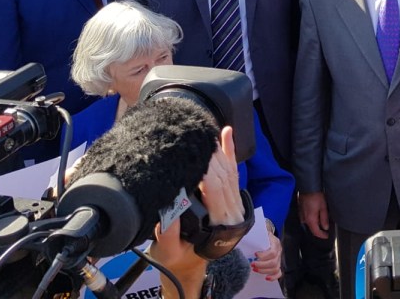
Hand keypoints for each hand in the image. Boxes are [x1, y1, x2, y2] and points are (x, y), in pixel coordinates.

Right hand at [149, 129, 243, 298]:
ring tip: (206, 133)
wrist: (191, 265)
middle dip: (212, 155)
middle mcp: (231, 212)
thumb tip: (165, 211)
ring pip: (229, 171)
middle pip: (224, 176)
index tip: (194, 155)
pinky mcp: (232, 197)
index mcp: (219, 223)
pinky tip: (226, 132)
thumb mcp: (169, 252)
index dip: (207, 171)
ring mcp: (235, 204)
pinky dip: (230, 151)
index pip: (216, 190)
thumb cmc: (178, 258)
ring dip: (219, 151)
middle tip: (197, 137)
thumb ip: (167, 234)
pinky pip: (233, 171)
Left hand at [252, 231, 282, 281]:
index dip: (264, 256)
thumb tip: (245, 241)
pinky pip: (279, 273)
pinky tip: (266, 278)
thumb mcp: (261, 233)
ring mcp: (279, 258)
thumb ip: (256, 237)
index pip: (272, 252)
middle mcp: (279, 251)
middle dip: (261, 265)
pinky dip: (273, 277)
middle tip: (252, 264)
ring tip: (255, 269)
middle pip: (273, 262)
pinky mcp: (278, 264)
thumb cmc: (263, 236)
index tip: (255, 255)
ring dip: (264, 271)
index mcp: (275, 242)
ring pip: (275, 268)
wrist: (268, 236)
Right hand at [299, 191, 329, 239]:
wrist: (307, 187)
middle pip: (312, 228)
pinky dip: (312, 219)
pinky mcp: (300, 211)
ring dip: (316, 223)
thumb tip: (325, 227)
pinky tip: (316, 214)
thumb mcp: (323, 207)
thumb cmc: (315, 195)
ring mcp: (301, 215)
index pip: (316, 232)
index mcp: (310, 219)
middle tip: (327, 227)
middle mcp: (304, 219)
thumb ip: (324, 218)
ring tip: (323, 219)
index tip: (327, 236)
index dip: (322, 235)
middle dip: (320, 229)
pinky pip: (306, 218)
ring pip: (309, 223)